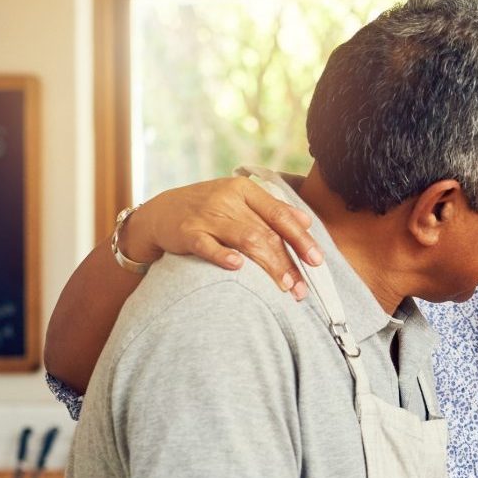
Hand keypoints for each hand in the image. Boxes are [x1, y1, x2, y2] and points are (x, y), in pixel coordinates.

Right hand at [123, 176, 323, 299]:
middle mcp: (227, 199)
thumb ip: (272, 209)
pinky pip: (207, 245)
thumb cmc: (208, 209)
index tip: (317, 260)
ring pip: (244, 239)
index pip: (279, 214)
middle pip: (265, 232)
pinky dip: (223, 256)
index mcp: (245, 190)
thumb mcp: (239, 200)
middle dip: (287, 261)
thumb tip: (306, 221)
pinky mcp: (187, 232)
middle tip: (302, 286)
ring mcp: (207, 215)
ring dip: (268, 264)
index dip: (300, 238)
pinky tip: (238, 268)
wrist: (161, 212)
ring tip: (284, 286)